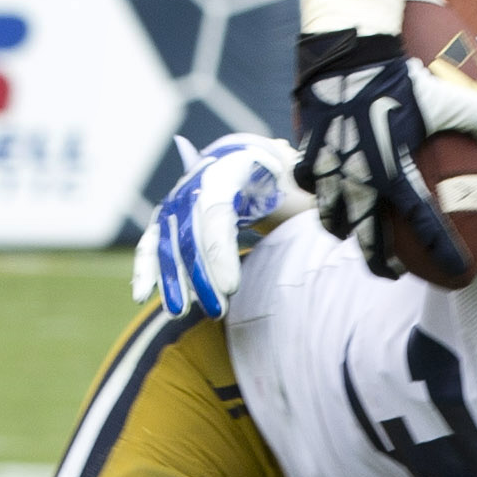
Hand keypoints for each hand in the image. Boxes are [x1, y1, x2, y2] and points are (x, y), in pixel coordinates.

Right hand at [134, 132, 307, 320]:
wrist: (257, 164)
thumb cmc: (286, 181)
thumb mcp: (302, 186)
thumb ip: (310, 203)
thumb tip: (334, 222)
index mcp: (234, 168)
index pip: (217, 212)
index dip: (220, 252)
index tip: (231, 288)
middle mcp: (198, 179)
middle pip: (190, 231)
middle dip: (199, 274)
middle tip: (216, 311)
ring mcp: (179, 197)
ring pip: (168, 239)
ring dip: (173, 278)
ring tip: (179, 312)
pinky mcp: (168, 216)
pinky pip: (151, 242)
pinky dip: (147, 267)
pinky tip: (142, 294)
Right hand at [290, 26, 476, 282]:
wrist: (346, 54)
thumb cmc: (397, 77)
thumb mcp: (445, 97)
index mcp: (395, 174)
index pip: (425, 225)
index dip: (443, 250)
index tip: (457, 270)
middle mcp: (360, 181)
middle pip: (368, 239)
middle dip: (380, 262)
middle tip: (391, 270)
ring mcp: (330, 171)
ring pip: (333, 218)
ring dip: (346, 230)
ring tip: (354, 233)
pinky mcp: (309, 153)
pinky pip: (308, 183)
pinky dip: (317, 191)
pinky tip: (325, 188)